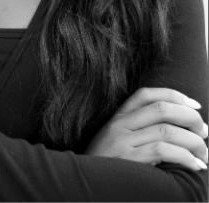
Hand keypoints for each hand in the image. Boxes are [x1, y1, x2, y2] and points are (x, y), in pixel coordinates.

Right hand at [86, 87, 208, 171]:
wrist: (87, 187)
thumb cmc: (108, 168)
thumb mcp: (115, 142)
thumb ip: (138, 132)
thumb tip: (179, 129)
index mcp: (116, 119)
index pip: (146, 95)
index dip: (174, 95)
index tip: (195, 106)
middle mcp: (118, 126)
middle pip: (161, 109)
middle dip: (191, 118)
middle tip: (204, 133)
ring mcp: (121, 141)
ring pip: (167, 130)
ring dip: (194, 142)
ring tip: (204, 155)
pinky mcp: (128, 159)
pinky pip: (163, 150)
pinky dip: (186, 157)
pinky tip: (195, 165)